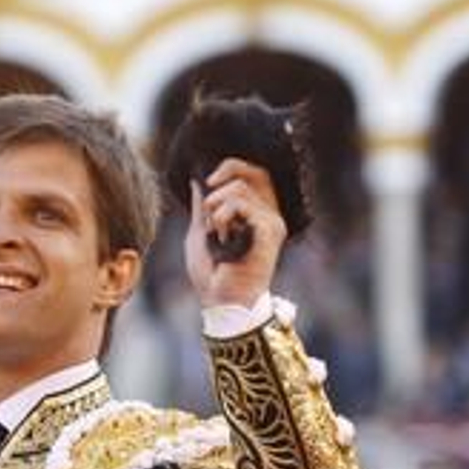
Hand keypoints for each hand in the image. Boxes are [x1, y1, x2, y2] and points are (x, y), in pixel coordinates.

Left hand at [185, 158, 285, 308]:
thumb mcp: (200, 232)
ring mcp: (272, 222)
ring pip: (240, 188)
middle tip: (208, 211)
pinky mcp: (271, 230)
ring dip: (216, 209)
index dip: (232, 167)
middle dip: (221, 184)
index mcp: (257, 213)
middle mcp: (270, 214)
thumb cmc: (212, 273)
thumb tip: (195, 180)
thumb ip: (202, 206)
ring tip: (216, 234)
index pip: (255, 173)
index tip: (208, 180)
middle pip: (252, 173)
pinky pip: (241, 205)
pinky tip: (222, 237)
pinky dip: (222, 217)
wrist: (221, 300)